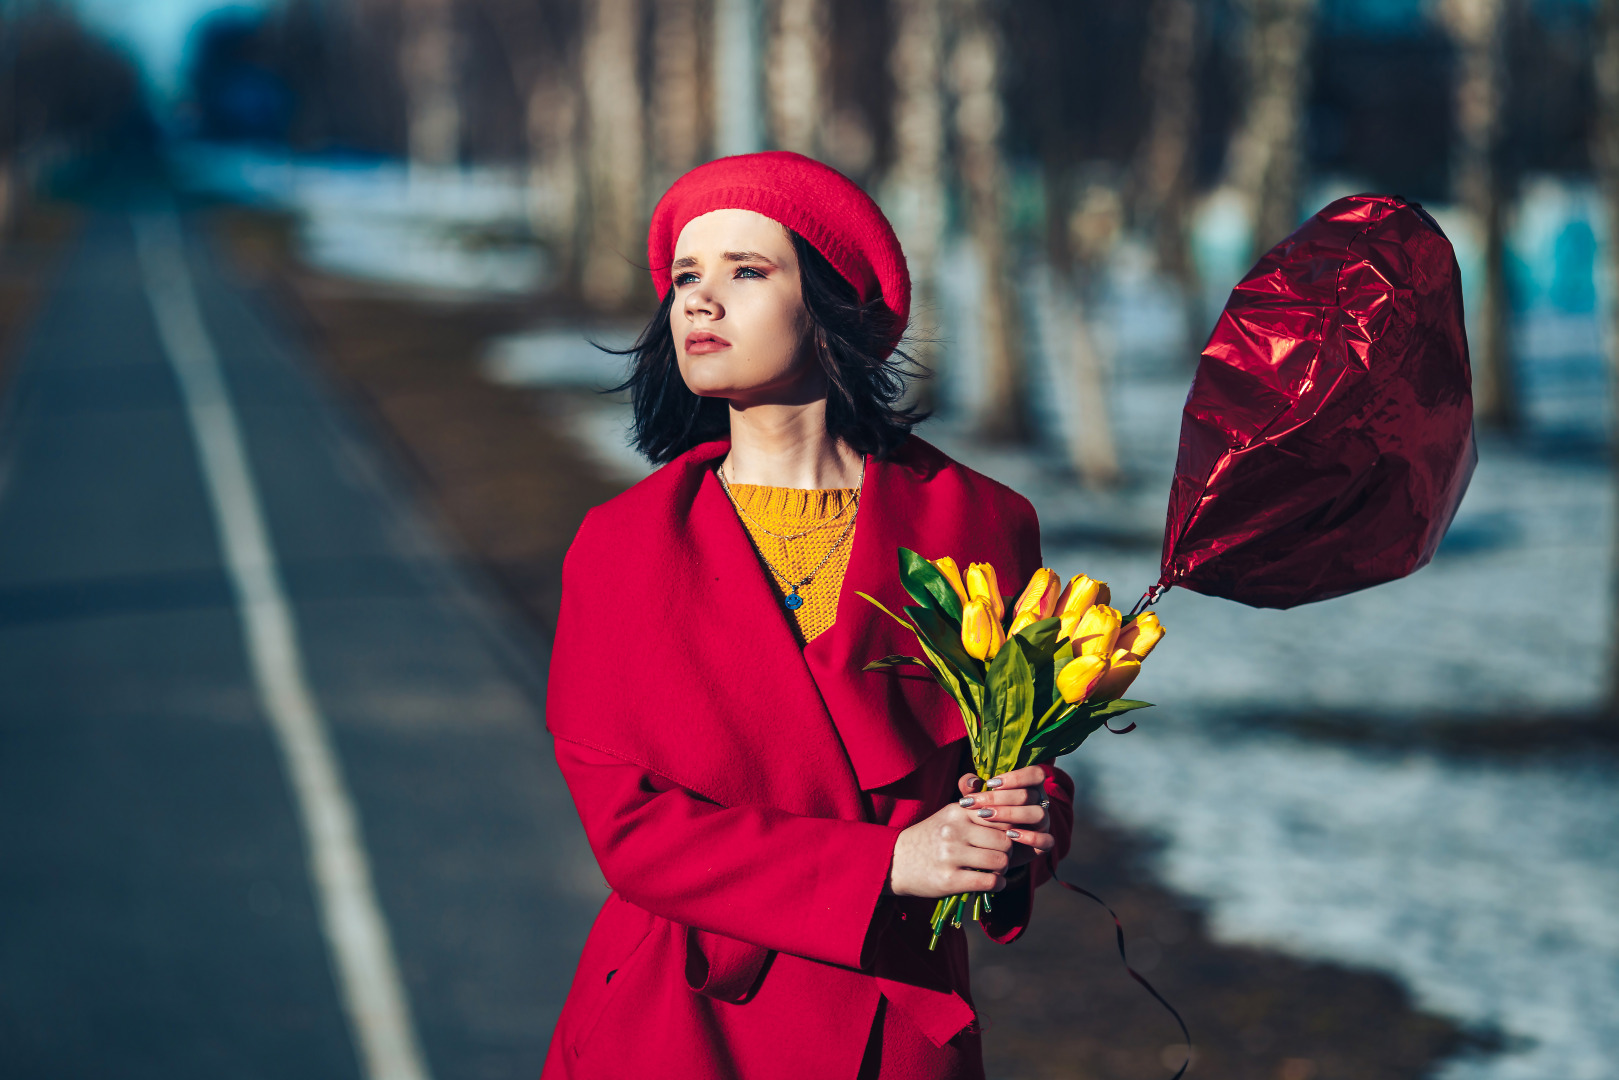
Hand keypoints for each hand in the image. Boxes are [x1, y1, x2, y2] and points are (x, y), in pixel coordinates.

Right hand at [887, 799, 1013, 898]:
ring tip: (995, 871)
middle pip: (1005, 840)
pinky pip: (989, 882)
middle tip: (1001, 857)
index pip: (1001, 816)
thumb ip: (974, 809)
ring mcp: (950, 855)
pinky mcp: (949, 880)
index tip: (1007, 837)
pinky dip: (998, 884)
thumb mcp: (948, 815)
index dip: (1010, 829)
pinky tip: (993, 883)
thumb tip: (1009, 808)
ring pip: (1000, 861)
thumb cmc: (928, 838)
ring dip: (1003, 870)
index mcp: (957, 811)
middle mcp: (954, 830)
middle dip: (1008, 852)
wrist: (894, 862)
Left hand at [956, 765, 1055, 871]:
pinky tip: (1010, 836)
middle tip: (975, 803)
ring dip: (1011, 814)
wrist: (990, 848)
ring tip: (987, 817)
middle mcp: (1040, 803)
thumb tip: (971, 781)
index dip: (1016, 777)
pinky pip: (1047, 840)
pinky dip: (1030, 837)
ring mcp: (1044, 824)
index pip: (1036, 774)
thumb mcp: (976, 801)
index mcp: (1030, 787)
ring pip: (1038, 814)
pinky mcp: (1043, 845)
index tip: (989, 783)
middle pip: (1029, 795)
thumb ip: (970, 788)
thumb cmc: (985, 817)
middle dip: (999, 798)